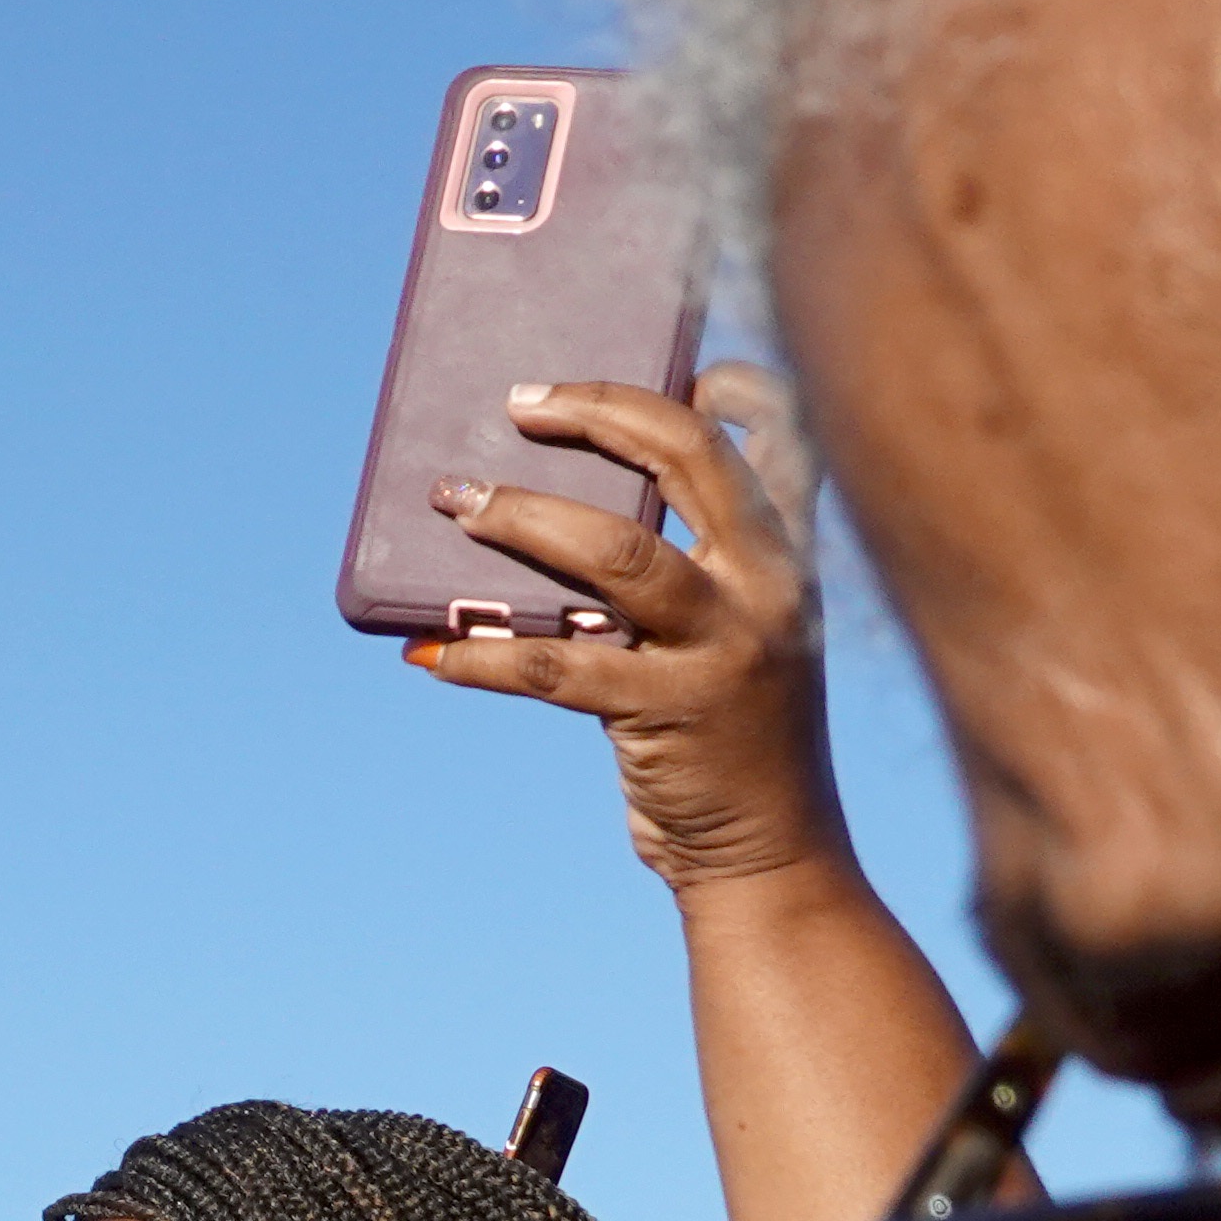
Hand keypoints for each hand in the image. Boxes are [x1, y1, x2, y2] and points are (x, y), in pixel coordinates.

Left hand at [409, 360, 856, 895]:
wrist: (769, 854)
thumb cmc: (727, 730)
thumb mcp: (737, 634)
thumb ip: (687, 570)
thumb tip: (552, 511)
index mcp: (790, 558)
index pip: (783, 435)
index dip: (733, 385)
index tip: (678, 367)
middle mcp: (769, 588)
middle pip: (690, 459)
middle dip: (599, 414)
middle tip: (517, 405)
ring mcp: (724, 649)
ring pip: (616, 554)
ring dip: (521, 519)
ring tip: (454, 502)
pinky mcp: (667, 713)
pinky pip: (553, 667)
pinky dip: (481, 656)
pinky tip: (429, 653)